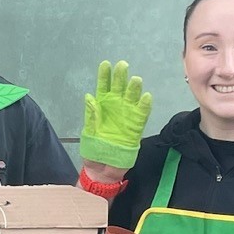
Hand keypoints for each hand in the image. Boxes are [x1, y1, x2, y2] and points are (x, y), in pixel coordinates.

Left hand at [79, 60, 150, 174]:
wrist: (102, 169)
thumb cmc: (94, 150)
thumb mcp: (88, 134)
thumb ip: (91, 116)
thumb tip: (89, 98)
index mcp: (102, 108)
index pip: (103, 89)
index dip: (105, 77)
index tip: (105, 64)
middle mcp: (116, 109)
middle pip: (119, 89)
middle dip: (121, 78)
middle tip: (122, 66)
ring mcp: (127, 117)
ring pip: (132, 99)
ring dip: (134, 89)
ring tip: (134, 80)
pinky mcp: (135, 128)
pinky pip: (142, 115)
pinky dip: (144, 106)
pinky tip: (145, 97)